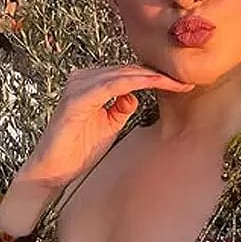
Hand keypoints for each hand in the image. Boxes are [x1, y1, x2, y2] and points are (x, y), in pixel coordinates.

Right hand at [0, 65, 193, 236]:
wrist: (54, 171)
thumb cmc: (79, 148)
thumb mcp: (109, 124)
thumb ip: (121, 107)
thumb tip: (134, 95)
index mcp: (91, 84)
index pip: (129, 74)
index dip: (156, 77)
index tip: (182, 82)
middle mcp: (83, 79)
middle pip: (128, 70)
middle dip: (159, 75)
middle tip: (186, 79)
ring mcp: (78, 87)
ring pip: (122, 74)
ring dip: (151, 77)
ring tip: (175, 82)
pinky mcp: (76, 100)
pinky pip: (110, 86)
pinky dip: (133, 83)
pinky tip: (152, 84)